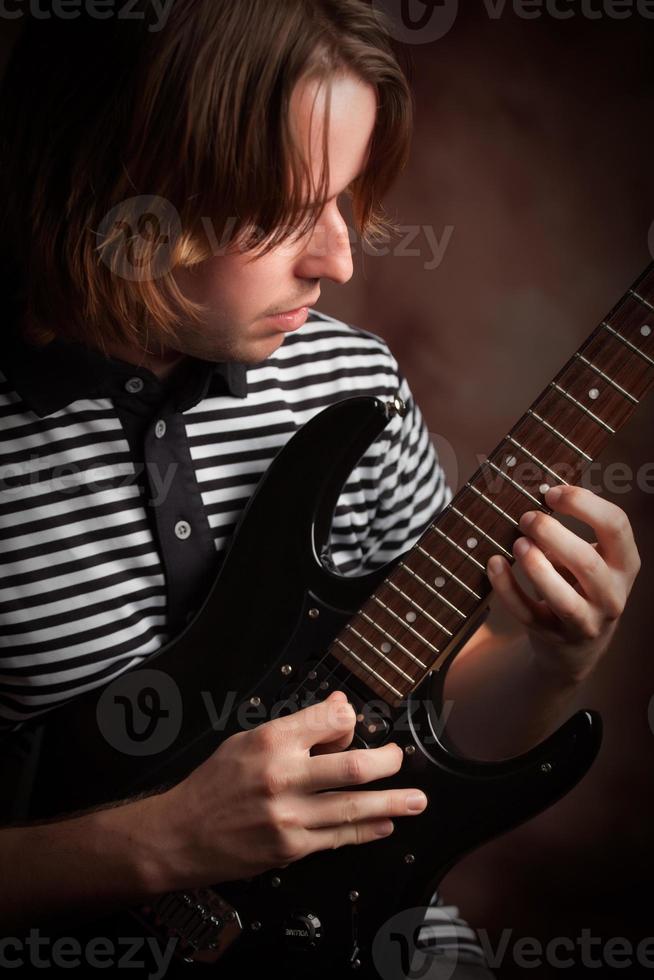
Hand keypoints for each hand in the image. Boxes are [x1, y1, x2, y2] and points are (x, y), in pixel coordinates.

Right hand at [150, 691, 427, 890]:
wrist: (181, 834)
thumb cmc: (214, 784)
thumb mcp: (246, 740)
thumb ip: (295, 726)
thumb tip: (338, 708)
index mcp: (270, 742)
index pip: (328, 720)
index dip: (349, 718)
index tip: (355, 721)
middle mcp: (283, 777)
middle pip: (352, 766)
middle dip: (386, 763)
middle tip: (400, 759)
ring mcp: (289, 816)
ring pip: (353, 807)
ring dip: (391, 803)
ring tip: (417, 800)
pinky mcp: (291, 848)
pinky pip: (339, 838)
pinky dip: (367, 831)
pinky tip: (385, 824)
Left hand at [486, 485, 640, 683]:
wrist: (578, 646)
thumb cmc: (580, 586)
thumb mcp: (589, 558)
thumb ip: (571, 534)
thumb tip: (535, 499)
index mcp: (625, 564)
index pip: (616, 526)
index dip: (583, 504)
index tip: (552, 493)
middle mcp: (611, 595)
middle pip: (587, 562)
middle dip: (553, 534)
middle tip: (527, 518)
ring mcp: (584, 621)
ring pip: (562, 598)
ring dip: (536, 566)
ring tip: (518, 542)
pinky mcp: (553, 636)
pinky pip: (527, 613)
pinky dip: (507, 588)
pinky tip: (494, 563)